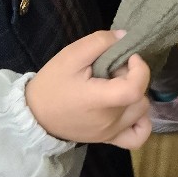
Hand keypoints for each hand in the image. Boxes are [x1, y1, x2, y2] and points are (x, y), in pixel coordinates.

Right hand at [26, 31, 152, 148]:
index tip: (128, 57)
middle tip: (112, 69)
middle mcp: (110, 121)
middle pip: (140, 96)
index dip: (140, 69)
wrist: (35, 114)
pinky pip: (138, 136)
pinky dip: (141, 121)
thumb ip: (99, 42)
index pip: (135, 89)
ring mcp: (111, 133)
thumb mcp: (71, 55)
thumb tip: (125, 37)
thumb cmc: (52, 84)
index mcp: (99, 101)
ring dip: (135, 95)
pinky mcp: (109, 139)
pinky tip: (130, 108)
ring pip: (142, 112)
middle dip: (132, 77)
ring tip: (115, 87)